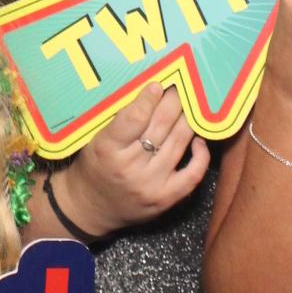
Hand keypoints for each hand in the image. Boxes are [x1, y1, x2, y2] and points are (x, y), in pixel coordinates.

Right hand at [57, 82, 210, 238]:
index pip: (135, 117)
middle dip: (173, 101)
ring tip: (190, 104)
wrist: (90, 208)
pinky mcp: (166, 199)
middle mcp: (131, 168)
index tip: (158, 84)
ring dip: (188, 119)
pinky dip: (201, 153)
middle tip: (179, 86)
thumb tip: (152, 91)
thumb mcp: (95, 139)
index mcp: (107, 149)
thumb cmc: (93, 167)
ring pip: (179, 142)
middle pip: (161, 125)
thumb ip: (120, 118)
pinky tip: (198, 138)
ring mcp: (151, 185)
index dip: (150, 98)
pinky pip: (193, 173)